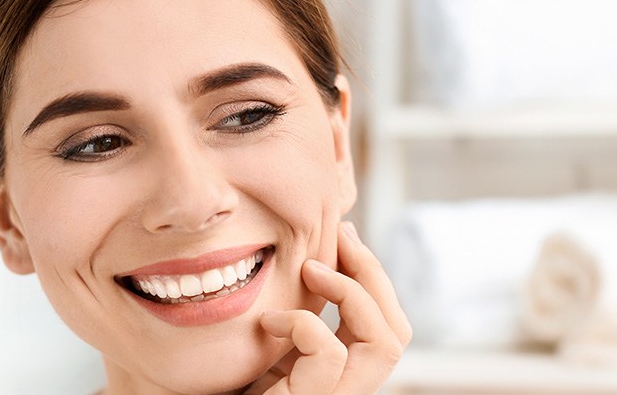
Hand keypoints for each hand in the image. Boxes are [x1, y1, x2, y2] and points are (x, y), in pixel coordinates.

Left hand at [246, 222, 412, 393]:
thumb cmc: (219, 383)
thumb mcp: (267, 341)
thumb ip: (294, 316)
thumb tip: (318, 254)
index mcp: (340, 375)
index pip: (388, 326)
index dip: (375, 278)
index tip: (343, 237)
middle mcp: (345, 392)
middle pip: (398, 332)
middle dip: (373, 275)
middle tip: (339, 238)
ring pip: (385, 344)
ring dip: (351, 292)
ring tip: (309, 270)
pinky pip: (329, 354)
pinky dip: (303, 323)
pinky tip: (268, 320)